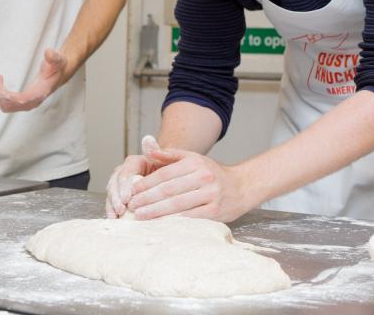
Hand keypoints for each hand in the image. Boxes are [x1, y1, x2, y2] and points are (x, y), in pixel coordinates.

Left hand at [0, 48, 68, 112]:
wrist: (59, 73)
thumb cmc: (57, 67)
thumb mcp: (58, 59)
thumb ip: (54, 57)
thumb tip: (48, 52)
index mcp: (40, 93)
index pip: (23, 100)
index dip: (9, 97)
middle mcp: (33, 102)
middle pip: (11, 106)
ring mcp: (27, 103)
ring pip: (6, 106)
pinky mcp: (22, 101)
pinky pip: (6, 103)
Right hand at [105, 135, 162, 218]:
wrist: (169, 179)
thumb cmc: (169, 169)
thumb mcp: (167, 159)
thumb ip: (157, 151)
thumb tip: (148, 138)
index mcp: (134, 163)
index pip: (125, 171)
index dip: (124, 184)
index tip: (127, 197)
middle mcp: (124, 172)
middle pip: (115, 183)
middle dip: (116, 196)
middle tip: (121, 208)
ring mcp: (121, 185)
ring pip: (111, 193)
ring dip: (112, 204)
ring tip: (116, 216)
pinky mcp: (120, 197)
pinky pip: (112, 203)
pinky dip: (112, 211)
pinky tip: (114, 219)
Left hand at [126, 147, 251, 222]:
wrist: (241, 187)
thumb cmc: (212, 174)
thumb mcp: (193, 158)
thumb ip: (170, 155)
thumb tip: (148, 149)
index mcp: (195, 163)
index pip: (165, 174)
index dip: (147, 183)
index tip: (132, 191)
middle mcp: (203, 177)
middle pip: (169, 190)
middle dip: (147, 199)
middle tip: (132, 206)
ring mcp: (210, 195)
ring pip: (177, 205)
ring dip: (156, 212)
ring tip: (140, 216)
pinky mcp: (215, 211)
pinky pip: (189, 218)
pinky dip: (173, 221)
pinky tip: (160, 224)